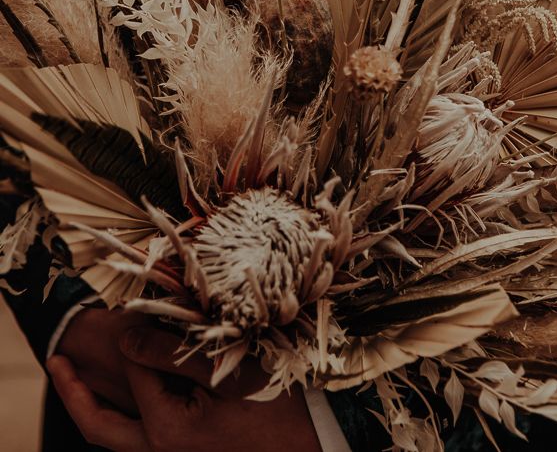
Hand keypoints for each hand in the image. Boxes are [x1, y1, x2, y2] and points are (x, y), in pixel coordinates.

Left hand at [47, 327, 322, 451]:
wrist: (312, 445)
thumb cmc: (277, 404)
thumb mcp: (228, 371)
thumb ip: (174, 354)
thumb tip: (127, 335)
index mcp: (169, 431)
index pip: (138, 371)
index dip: (137, 335)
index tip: (138, 308)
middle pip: (99, 424)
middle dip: (74, 391)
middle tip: (56, 361)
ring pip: (114, 437)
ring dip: (93, 408)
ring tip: (75, 378)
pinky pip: (138, 440)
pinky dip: (122, 419)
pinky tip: (128, 396)